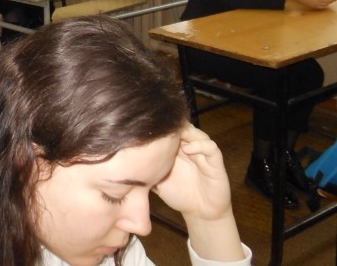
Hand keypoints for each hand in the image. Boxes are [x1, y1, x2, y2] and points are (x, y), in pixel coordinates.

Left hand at [154, 124, 243, 261]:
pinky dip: (200, 144)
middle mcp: (188, 147)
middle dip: (171, 125)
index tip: (145, 125)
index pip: (167, 130)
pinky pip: (211, 147)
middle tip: (159, 124)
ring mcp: (202, 153)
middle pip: (181, 126)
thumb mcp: (156, 182)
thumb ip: (144, 171)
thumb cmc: (177, 194)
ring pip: (196, 132)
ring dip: (185, 131)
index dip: (158, 127)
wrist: (200, 213)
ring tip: (173, 135)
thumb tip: (121, 166)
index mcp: (174, 149)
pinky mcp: (215, 161)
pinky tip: (188, 149)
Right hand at [286, 0, 336, 8]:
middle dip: (329, 0)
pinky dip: (322, 4)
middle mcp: (319, 4)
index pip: (330, 0)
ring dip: (326, 3)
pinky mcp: (312, 7)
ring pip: (324, 6)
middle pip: (328, 3)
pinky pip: (320, 7)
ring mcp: (316, 6)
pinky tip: (320, 0)